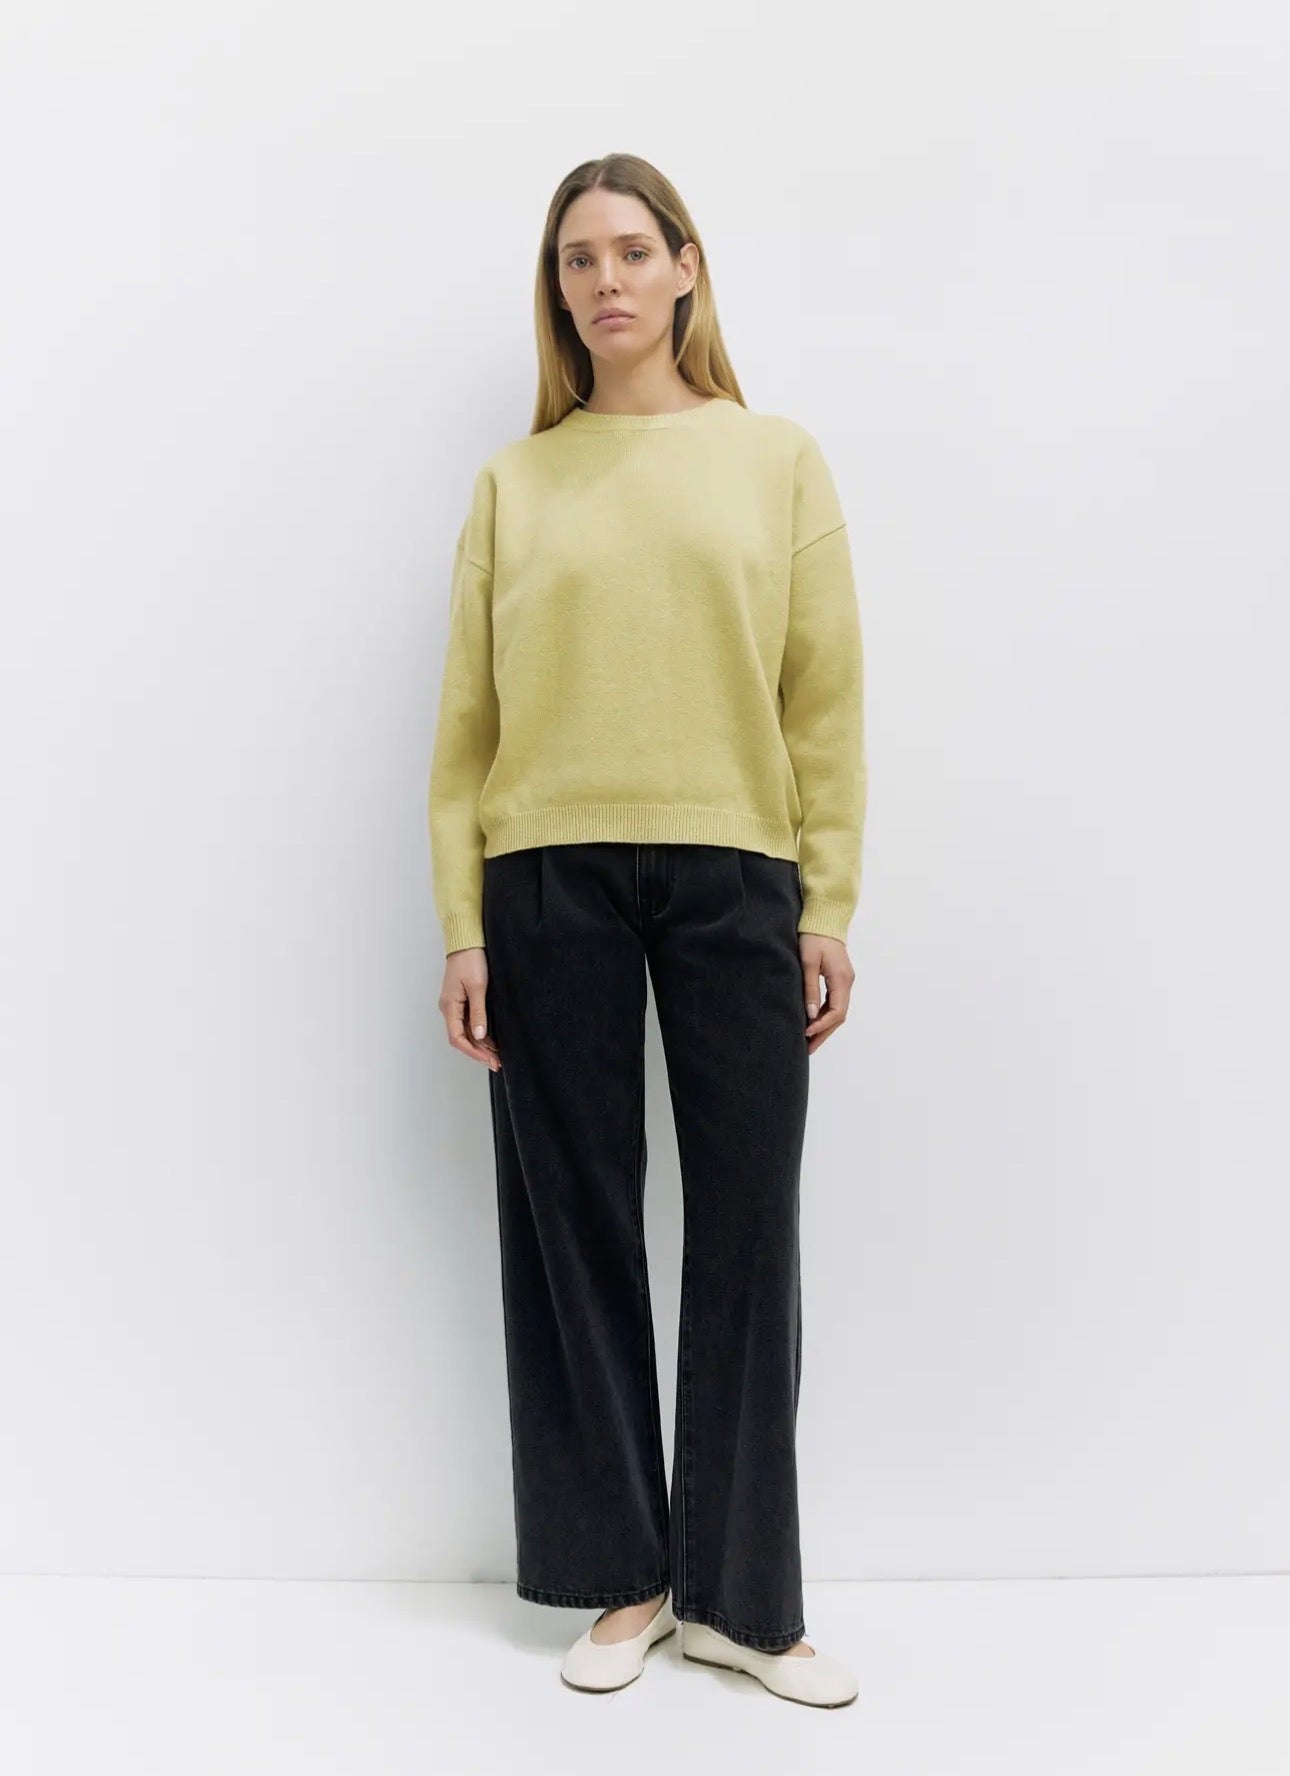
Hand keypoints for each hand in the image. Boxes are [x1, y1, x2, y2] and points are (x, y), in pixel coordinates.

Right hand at [439, 946, 502, 1070]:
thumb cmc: (471, 960)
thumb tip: (479, 1036)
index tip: (489, 1060)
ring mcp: (454, 1004)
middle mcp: (449, 1008)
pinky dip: (479, 1032)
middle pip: (461, 1037)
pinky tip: (490, 1039)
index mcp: (449, 1006)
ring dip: (479, 1044)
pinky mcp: (461, 1000)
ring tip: (497, 1054)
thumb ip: (478, 1013)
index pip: (457, 1038)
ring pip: (465, 1031)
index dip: (473, 1052)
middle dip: (478, 1051)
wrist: (466, 941)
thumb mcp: (478, 987)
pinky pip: (468, 1021)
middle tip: (497, 1062)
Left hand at [798, 933, 853, 1054]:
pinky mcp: (839, 979)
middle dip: (824, 1033)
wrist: (824, 918)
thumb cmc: (814, 937)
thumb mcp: (808, 962)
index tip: (806, 1034)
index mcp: (842, 980)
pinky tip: (813, 1022)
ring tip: (809, 1040)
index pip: (836, 1011)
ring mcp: (845, 981)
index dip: (821, 1026)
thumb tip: (810, 1015)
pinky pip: (835, 1002)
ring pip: (837, 1011)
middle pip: (839, 1016)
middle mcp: (847, 983)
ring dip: (824, 1026)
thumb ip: (810, 989)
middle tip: (808, 1048)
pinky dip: (825, 1015)